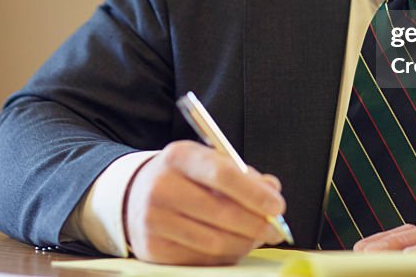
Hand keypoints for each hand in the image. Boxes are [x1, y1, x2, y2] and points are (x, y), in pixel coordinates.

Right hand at [123, 140, 285, 264]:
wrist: (136, 195)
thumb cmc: (183, 177)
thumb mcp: (208, 162)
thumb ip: (243, 174)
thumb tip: (272, 191)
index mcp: (179, 156)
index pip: (222, 175)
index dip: (254, 193)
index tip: (278, 206)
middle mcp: (161, 186)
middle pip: (221, 213)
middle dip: (256, 225)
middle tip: (275, 230)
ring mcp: (154, 220)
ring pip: (214, 241)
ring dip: (244, 243)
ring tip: (255, 237)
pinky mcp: (153, 249)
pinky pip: (201, 259)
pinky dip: (225, 255)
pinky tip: (232, 245)